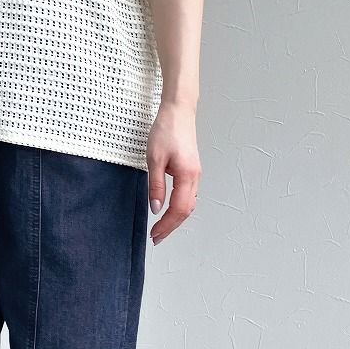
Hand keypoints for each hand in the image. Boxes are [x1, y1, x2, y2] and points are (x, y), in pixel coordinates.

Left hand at [146, 101, 201, 244]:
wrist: (179, 110)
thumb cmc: (166, 130)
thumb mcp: (154, 159)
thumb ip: (156, 186)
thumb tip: (155, 208)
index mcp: (187, 176)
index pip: (178, 209)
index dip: (166, 225)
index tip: (154, 235)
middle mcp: (195, 177)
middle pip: (186, 211)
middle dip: (171, 227)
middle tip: (156, 238)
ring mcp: (195, 174)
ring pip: (189, 205)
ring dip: (176, 219)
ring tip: (161, 229)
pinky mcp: (191, 170)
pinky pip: (188, 196)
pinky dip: (179, 208)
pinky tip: (169, 212)